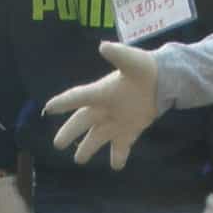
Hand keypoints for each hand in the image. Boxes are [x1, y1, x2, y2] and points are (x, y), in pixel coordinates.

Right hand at [44, 41, 160, 168]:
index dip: (63, 102)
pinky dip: (119, 156)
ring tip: (79, 160)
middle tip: (58, 145)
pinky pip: (121, 146)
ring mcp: (116, 121)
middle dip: (70, 132)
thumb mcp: (132, 60)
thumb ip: (118, 54)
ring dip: (89, 148)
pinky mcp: (130, 130)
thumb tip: (104, 46)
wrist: (163, 79)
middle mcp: (104, 108)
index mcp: (102, 92)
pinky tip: (116, 166)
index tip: (49, 108)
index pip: (79, 97)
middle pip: (82, 122)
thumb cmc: (144, 68)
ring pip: (98, 137)